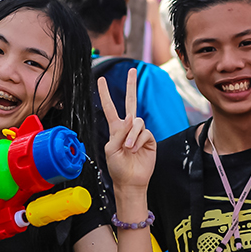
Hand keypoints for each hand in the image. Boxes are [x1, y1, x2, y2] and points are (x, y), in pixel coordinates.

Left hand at [99, 68, 155, 189]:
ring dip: (131, 135)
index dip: (105, 94)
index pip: (109, 107)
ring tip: (128, 148)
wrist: (130, 181)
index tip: (100, 80)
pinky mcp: (149, 139)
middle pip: (131, 102)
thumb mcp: (111, 149)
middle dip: (131, 85)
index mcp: (115, 129)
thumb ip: (119, 132)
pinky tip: (135, 149)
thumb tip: (132, 118)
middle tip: (132, 70)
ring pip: (137, 121)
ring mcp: (140, 133)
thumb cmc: (117, 167)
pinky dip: (138, 140)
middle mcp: (128, 128)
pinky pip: (144, 132)